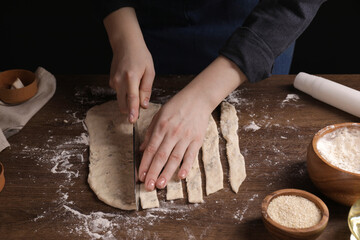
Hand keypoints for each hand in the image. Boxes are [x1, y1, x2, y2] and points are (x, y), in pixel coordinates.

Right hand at [109, 40, 153, 122]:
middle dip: (130, 111)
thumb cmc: (140, 56)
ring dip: (128, 101)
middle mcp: (120, 80)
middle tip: (138, 113)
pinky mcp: (111, 81)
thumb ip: (146, 89)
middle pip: (123, 103)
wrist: (125, 44)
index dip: (133, 111)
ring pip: (121, 100)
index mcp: (131, 77)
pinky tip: (130, 82)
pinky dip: (125, 93)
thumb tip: (144, 105)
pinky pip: (119, 93)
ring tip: (137, 88)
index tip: (132, 121)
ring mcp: (113, 81)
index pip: (132, 98)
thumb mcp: (149, 71)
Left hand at [138, 56, 247, 190]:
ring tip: (160, 185)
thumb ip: (150, 132)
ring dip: (167, 173)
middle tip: (148, 186)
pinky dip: (186, 166)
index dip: (145, 164)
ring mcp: (186, 137)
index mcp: (161, 126)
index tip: (140, 176)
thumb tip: (141, 148)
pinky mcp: (197, 140)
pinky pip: (191, 155)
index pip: (150, 149)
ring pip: (175, 158)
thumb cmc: (177, 106)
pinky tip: (181, 176)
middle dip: (153, 172)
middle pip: (161, 156)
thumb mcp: (159, 115)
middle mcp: (172, 133)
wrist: (198, 98)